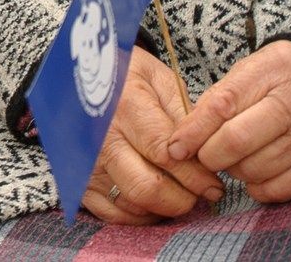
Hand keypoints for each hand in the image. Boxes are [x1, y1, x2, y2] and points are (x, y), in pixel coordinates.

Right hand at [78, 49, 223, 224]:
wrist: (76, 76)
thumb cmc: (125, 74)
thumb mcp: (160, 79)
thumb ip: (184, 115)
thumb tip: (206, 153)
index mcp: (125, 107)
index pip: (166, 155)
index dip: (196, 175)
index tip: (214, 183)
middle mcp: (102, 139)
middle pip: (149, 188)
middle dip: (185, 198)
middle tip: (202, 193)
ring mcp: (88, 163)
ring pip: (134, 205)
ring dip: (165, 207)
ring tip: (181, 193)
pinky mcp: (80, 182)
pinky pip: (114, 214)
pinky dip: (141, 214)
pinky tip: (155, 201)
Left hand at [166, 39, 290, 203]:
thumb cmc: (286, 75)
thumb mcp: (254, 67)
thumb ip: (221, 95)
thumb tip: (187, 132)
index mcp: (271, 74)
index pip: (222, 106)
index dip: (193, 130)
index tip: (175, 147)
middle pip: (236, 143)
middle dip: (208, 155)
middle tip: (203, 154)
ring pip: (253, 169)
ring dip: (232, 170)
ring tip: (232, 157)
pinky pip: (276, 190)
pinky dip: (255, 187)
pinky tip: (253, 172)